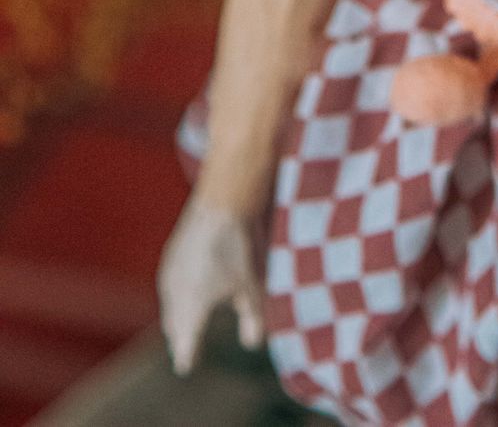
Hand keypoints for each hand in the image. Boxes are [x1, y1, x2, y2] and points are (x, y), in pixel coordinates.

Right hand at [158, 197, 263, 375]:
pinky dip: (178, 294)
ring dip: (178, 316)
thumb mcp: (252, 287)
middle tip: (187, 349)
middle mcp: (173, 296)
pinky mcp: (170, 257)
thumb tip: (253, 344)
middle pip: (174, 327)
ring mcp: (168, 275)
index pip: (184, 346)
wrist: (220, 204)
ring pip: (170, 306)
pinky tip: (189, 289)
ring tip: (186, 323)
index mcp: (191, 310)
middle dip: (181, 337)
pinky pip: (170, 285)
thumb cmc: (239, 249)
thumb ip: (252, 319)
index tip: (187, 368)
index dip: (187, 358)